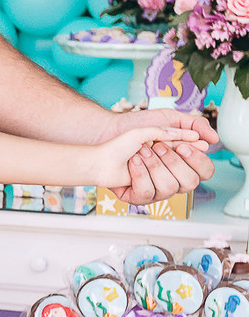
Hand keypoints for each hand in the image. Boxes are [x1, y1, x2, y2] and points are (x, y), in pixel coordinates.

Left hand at [98, 106, 216, 202]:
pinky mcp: (139, 197)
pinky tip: (132, 163)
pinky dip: (138, 173)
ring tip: (139, 153)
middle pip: (190, 182)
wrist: (105, 139)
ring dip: (153, 166)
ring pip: (169, 188)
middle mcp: (172, 177)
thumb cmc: (131, 130)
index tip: (181, 146)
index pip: (205, 170)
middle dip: (171, 162)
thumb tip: (211, 139)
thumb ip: (191, 125)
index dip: (196, 160)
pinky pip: (147, 193)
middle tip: (156, 147)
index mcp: (181, 161)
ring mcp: (156, 189)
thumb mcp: (164, 120)